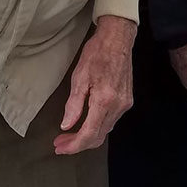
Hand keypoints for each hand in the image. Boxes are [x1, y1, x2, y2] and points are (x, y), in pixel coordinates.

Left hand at [54, 16, 135, 154]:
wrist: (118, 39)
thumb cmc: (97, 53)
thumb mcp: (79, 77)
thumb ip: (74, 105)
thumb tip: (67, 126)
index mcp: (105, 100)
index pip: (88, 134)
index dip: (73, 145)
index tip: (60, 147)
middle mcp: (118, 106)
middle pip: (98, 137)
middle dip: (78, 144)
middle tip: (60, 142)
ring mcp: (125, 104)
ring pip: (105, 130)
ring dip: (87, 136)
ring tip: (69, 134)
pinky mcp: (127, 100)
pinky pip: (111, 121)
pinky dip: (97, 126)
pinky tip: (86, 122)